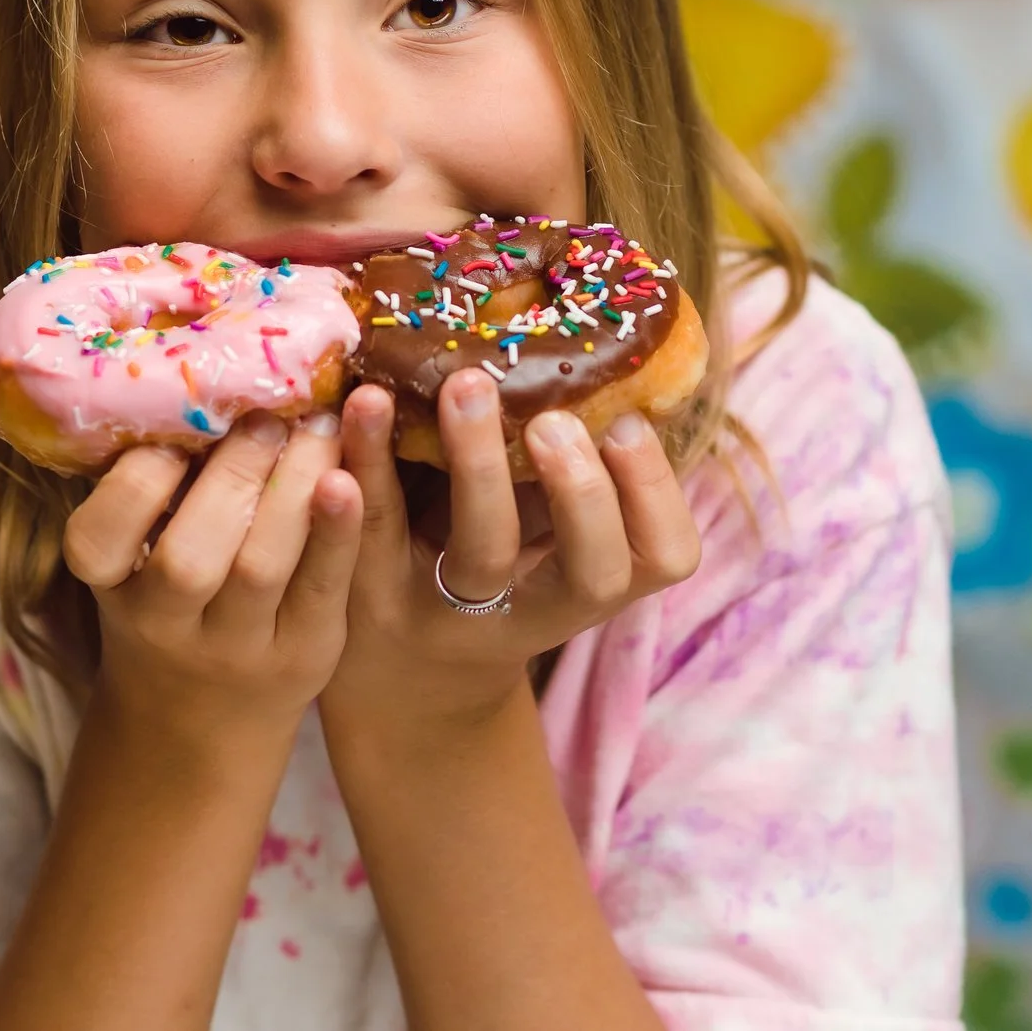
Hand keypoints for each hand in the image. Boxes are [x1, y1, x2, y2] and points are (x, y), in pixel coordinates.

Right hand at [63, 413, 361, 747]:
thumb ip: (152, 491)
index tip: (172, 435)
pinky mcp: (304, 656)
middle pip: (192, 555)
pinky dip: (338, 531)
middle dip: (233, 471)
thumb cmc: (168, 606)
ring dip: (293, 484)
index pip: (96, 541)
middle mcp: (166, 626)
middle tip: (270, 411)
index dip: (135, 484)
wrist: (199, 724)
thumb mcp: (135, 560)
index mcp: (110, 587)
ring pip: (262, 566)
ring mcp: (237, 649)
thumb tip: (194, 378)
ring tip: (319, 425)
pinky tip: (353, 477)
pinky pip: (323, 589)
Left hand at [320, 372, 701, 738]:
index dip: (656, 495)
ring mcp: (451, 611)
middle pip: (588, 574)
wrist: (390, 673)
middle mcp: (530, 613)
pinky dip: (372, 457)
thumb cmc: (484, 575)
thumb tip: (592, 358)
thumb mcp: (536, 538)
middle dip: (586, 493)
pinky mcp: (371, 592)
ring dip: (481, 465)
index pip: (661, 560)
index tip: (627, 423)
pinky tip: (370, 398)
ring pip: (484, 552)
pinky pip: (380, 521)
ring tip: (468, 385)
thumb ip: (562, 478)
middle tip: (556, 420)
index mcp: (587, 588)